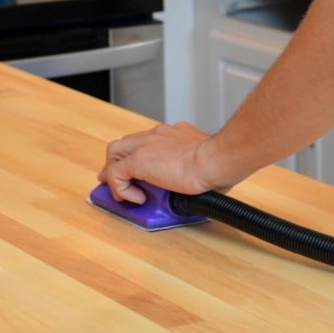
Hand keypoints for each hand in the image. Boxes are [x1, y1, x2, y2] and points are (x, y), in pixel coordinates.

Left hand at [98, 121, 212, 202]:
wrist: (215, 160)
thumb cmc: (219, 162)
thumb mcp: (205, 161)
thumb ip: (198, 167)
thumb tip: (205, 187)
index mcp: (174, 133)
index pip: (147, 140)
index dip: (139, 156)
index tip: (143, 173)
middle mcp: (157, 134)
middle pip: (126, 142)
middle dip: (119, 162)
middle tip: (122, 181)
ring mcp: (145, 145)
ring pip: (114, 152)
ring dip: (115, 173)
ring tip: (124, 192)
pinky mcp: (137, 160)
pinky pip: (115, 174)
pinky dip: (121, 189)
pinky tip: (137, 199)